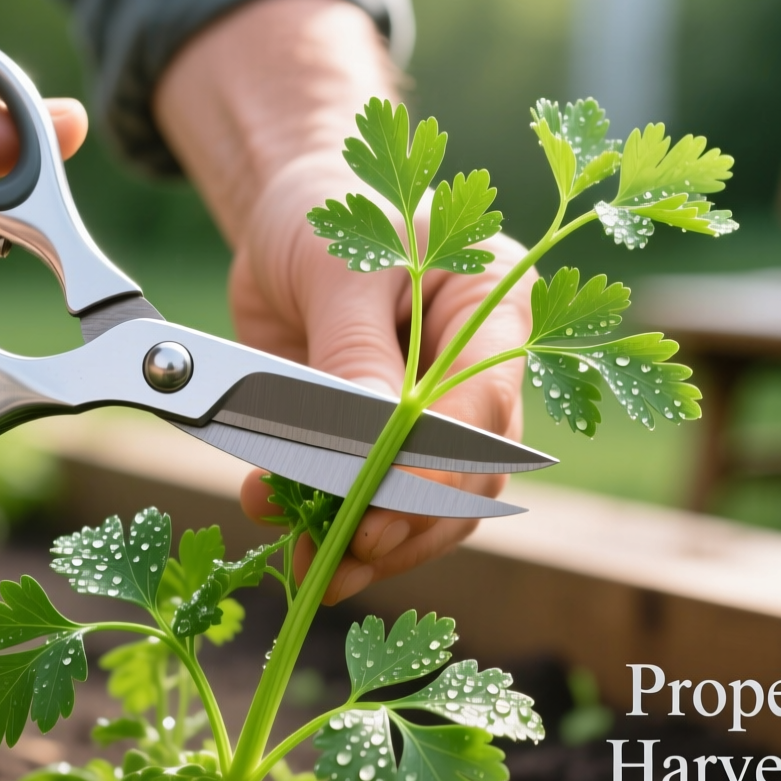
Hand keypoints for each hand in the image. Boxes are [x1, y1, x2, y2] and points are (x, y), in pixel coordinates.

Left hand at [232, 163, 530, 602]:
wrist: (284, 225)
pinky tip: (287, 533)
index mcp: (496, 306)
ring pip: (431, 509)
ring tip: (313, 564)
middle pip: (470, 476)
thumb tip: (361, 444)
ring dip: (373, 548)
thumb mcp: (338, 266)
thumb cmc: (326, 216)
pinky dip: (332, 528)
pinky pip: (377, 505)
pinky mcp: (389, 445)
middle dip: (406, 525)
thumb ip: (351, 353)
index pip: (483, 409)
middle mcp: (482, 371)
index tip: (381, 510)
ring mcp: (438, 415)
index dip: (437, 471)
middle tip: (345, 550)